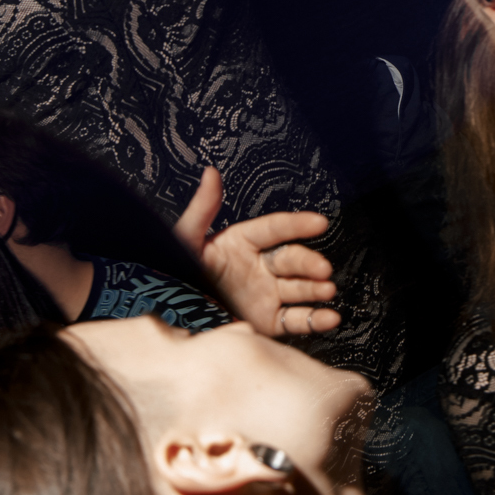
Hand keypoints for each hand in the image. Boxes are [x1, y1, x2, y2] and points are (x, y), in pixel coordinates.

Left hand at [173, 166, 340, 335]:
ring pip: (299, 288)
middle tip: (322, 268)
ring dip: (317, 288)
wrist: (165, 320)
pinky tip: (329, 317)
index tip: (319, 222)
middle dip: (309, 263)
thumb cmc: (169, 276)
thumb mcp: (183, 241)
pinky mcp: (266, 322)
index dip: (297, 224)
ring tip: (327, 290)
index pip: (275, 229)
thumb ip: (202, 208)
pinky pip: (296, 320)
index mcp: (241, 243)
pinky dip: (315, 319)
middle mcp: (258, 267)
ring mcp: (265, 295)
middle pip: (292, 260)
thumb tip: (210, 172)